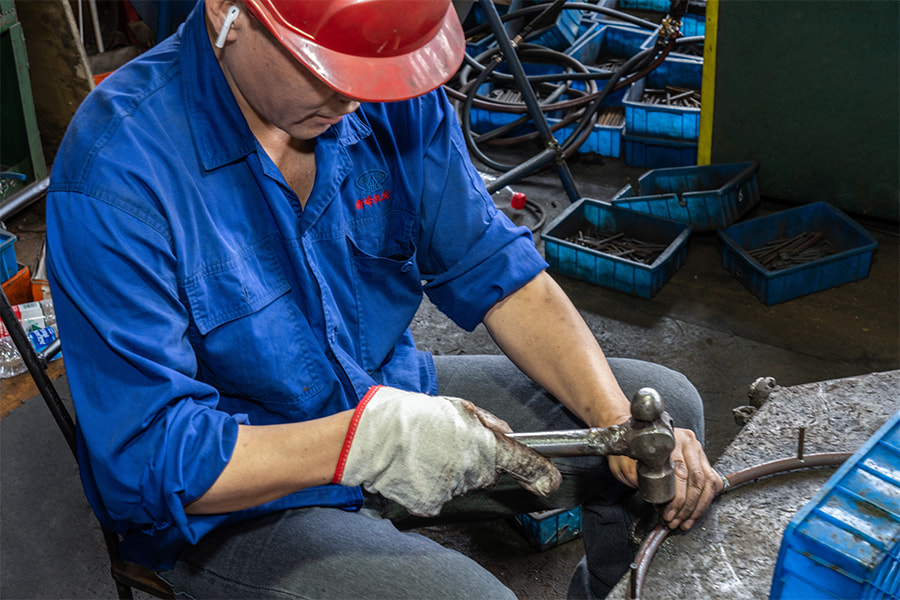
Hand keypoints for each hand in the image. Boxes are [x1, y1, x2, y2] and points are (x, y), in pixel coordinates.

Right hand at [333, 386, 561, 516]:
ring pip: (461, 483)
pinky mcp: (432, 505)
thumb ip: (485, 420)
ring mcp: (451, 491)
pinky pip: (440, 495)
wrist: (369, 440)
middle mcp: (471, 471)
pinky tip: (415, 466)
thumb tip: (505, 432)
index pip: (519, 460)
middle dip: (473, 460)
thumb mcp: (453, 405)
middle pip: (485, 472)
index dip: (538, 471)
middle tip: (445, 442)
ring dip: (449, 470)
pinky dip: (431, 484)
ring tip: (424, 451)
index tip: (549, 480)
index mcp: (480, 443)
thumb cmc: (408, 416)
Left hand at [608, 427, 721, 529]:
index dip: (676, 498)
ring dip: (697, 508)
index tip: (667, 514)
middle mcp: (688, 442)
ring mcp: (698, 451)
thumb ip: (641, 479)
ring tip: (684, 522)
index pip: (680, 473)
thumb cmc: (629, 452)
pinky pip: (712, 483)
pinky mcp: (703, 461)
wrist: (634, 437)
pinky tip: (694, 514)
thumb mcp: (627, 464)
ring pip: (707, 483)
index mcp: (670, 440)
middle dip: (686, 507)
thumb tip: (659, 501)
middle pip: (696, 480)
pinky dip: (705, 501)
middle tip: (674, 521)